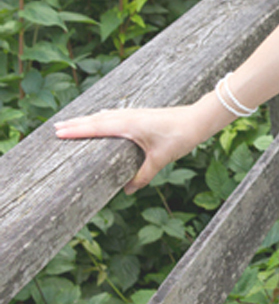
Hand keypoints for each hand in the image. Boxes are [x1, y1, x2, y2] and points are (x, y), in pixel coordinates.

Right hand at [54, 101, 217, 191]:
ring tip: (71, 123)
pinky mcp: (141, 115)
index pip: (97, 127)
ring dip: (88, 119)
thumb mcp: (160, 160)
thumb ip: (143, 175)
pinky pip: (115, 115)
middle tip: (55, 127)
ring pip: (105, 115)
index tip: (59, 132)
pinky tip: (101, 118)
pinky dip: (102, 117)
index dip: (77, 130)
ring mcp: (134, 114)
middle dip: (76, 123)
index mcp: (128, 125)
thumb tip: (128, 189)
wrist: (197, 120)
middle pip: (96, 119)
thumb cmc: (179, 137)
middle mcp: (128, 116)